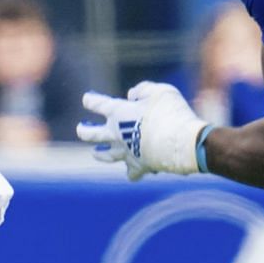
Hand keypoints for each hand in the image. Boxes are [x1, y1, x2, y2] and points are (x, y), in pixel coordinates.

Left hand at [77, 82, 207, 179]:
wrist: (183, 143)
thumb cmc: (172, 113)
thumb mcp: (160, 91)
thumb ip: (143, 90)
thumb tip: (131, 95)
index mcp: (118, 112)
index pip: (97, 104)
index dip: (90, 100)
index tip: (87, 99)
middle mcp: (116, 134)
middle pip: (91, 134)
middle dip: (84, 130)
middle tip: (80, 128)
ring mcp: (126, 152)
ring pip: (106, 156)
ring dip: (100, 154)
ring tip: (95, 153)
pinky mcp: (139, 166)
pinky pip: (131, 172)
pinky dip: (132, 171)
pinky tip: (132, 171)